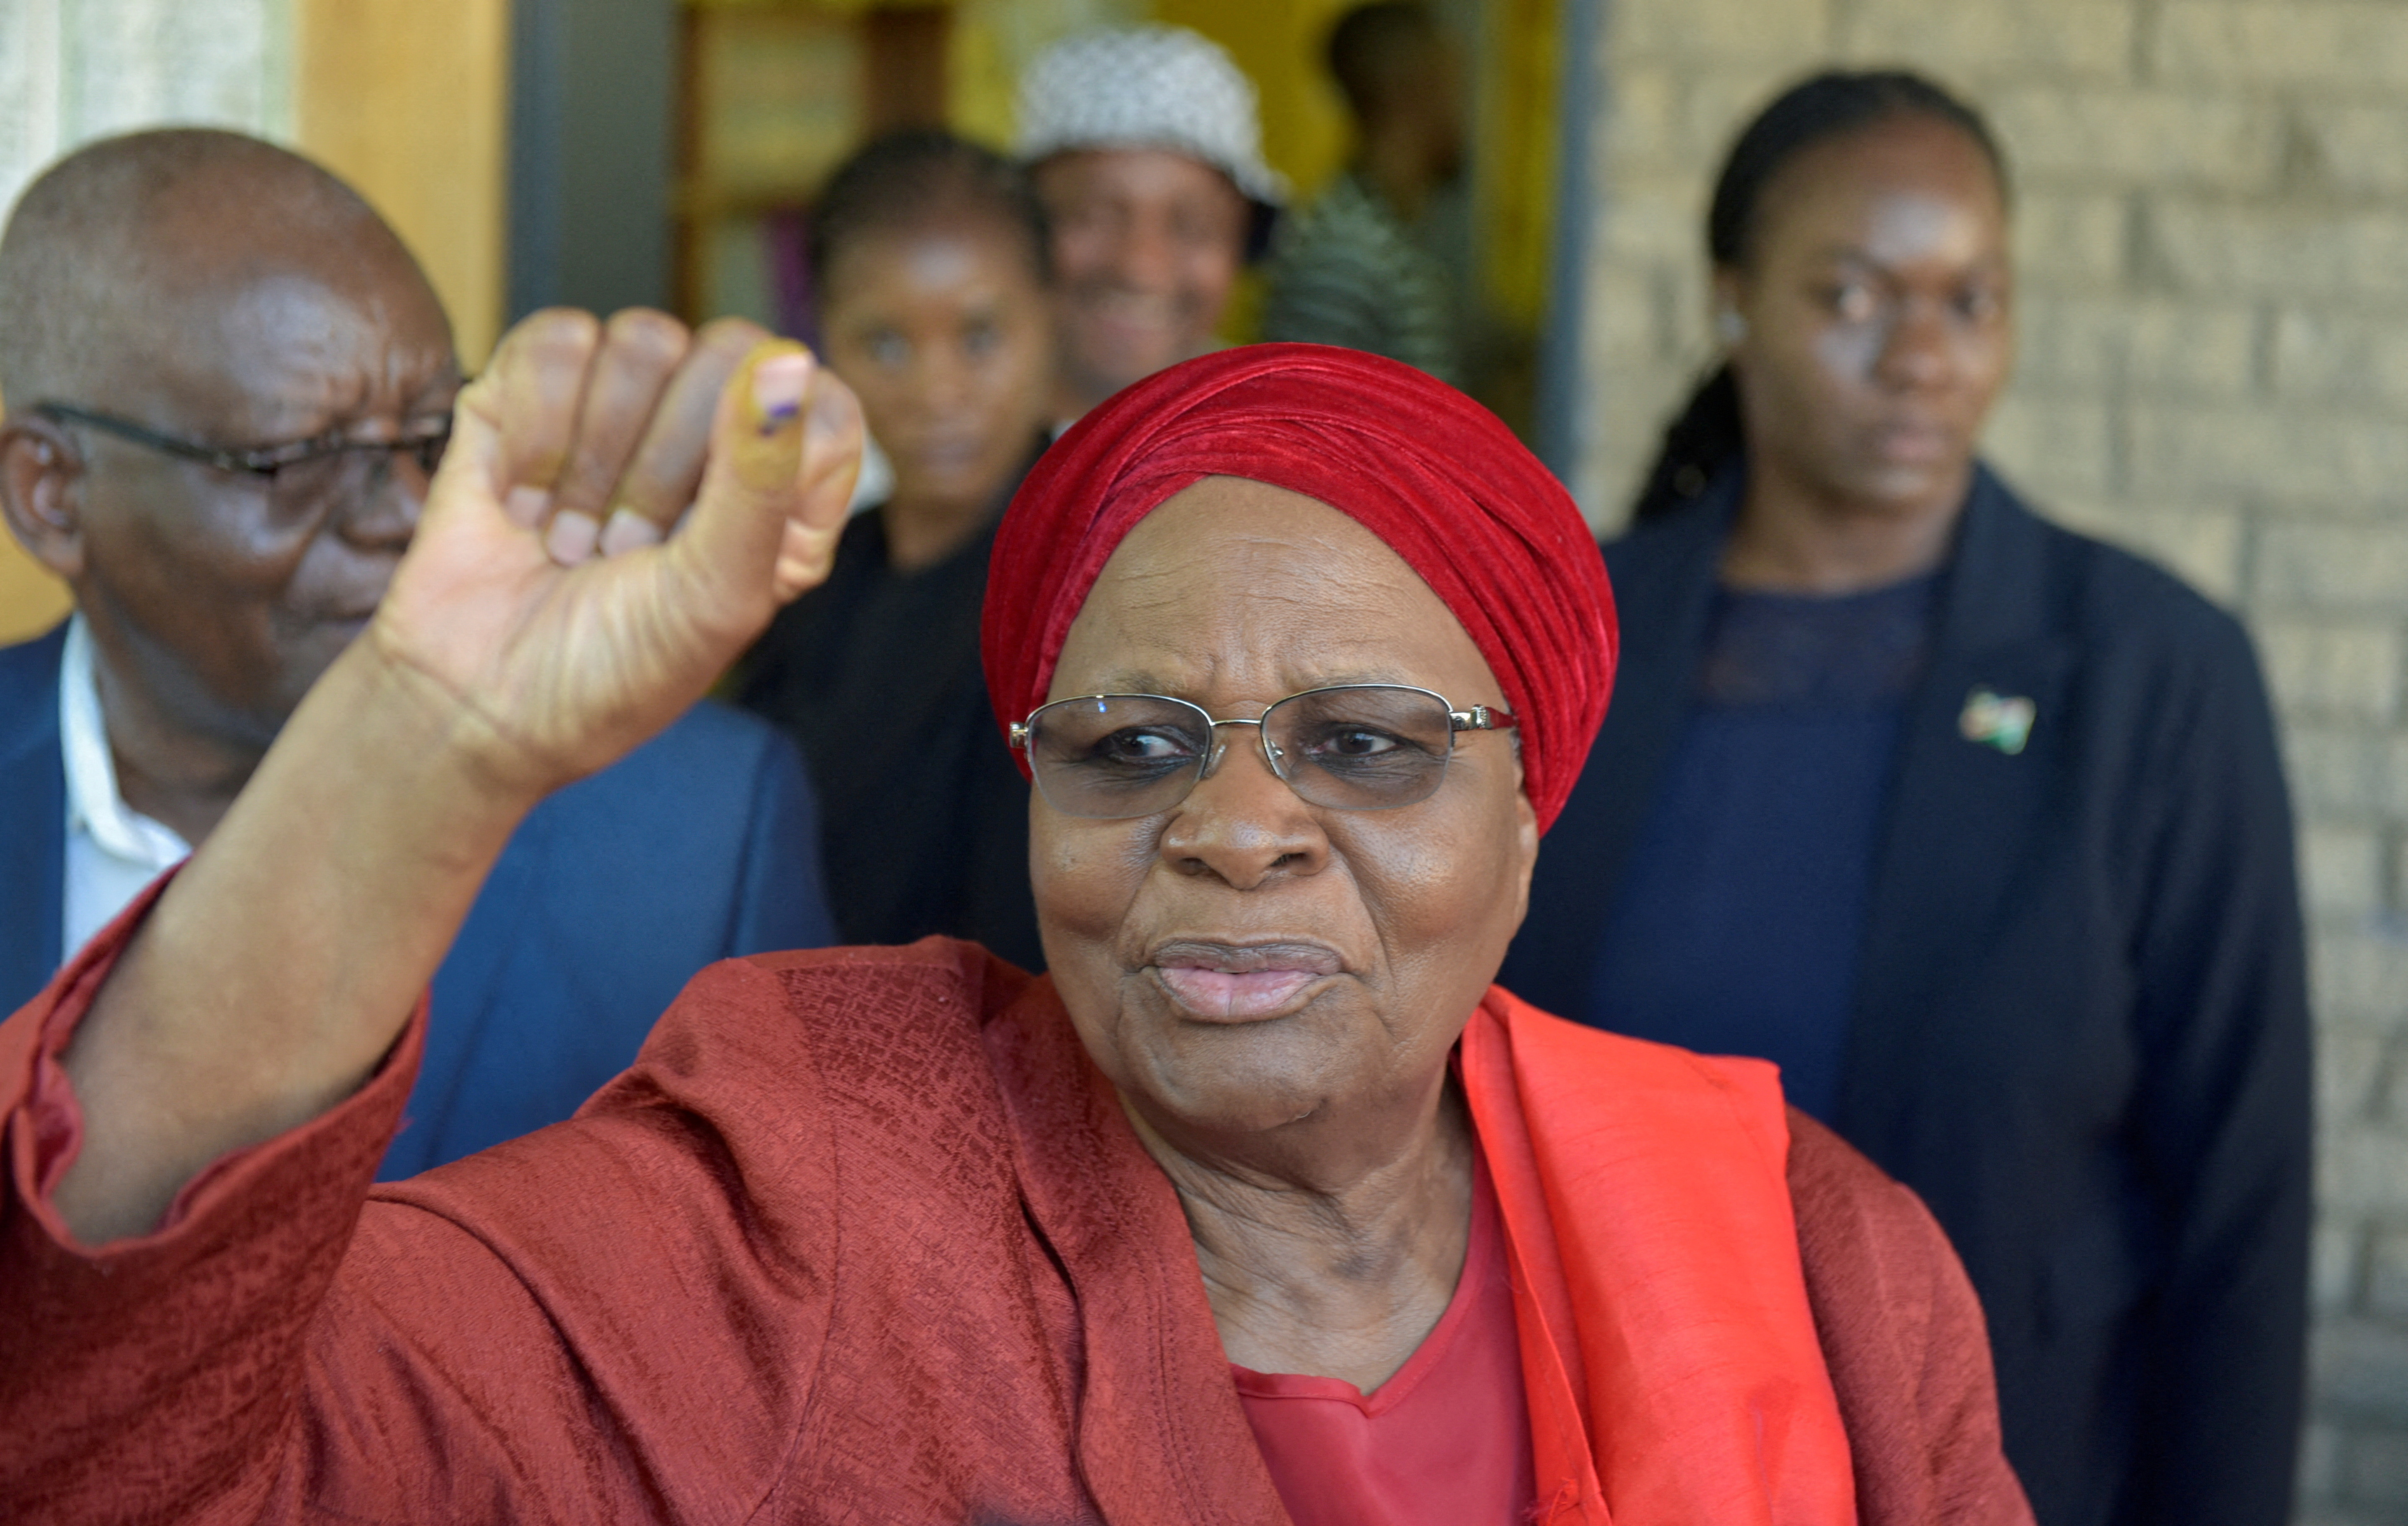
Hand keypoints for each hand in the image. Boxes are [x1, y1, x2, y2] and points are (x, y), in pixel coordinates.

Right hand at [369, 309, 862, 801]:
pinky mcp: (531, 389)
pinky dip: (533, 434)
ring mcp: (624, 405)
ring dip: (596, 457)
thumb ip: (761, 480)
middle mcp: (713, 436)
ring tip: (571, 539)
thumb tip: (790, 362)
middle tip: (625, 550)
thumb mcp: (716, 595)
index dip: (774, 450)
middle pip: (729, 351)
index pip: (825, 404)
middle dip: (667, 464)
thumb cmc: (617, 668)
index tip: (717, 526)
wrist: (480, 701)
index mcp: (783, 496)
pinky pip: (555, 340)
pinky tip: (520, 503)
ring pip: (642, 339)